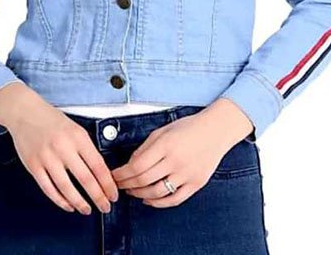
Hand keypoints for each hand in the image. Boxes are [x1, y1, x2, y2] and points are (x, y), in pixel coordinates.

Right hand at [0, 83, 118, 214]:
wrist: (25, 112)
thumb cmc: (52, 120)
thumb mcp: (75, 129)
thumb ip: (86, 148)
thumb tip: (101, 173)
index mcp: (78, 137)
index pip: (98, 165)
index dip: (107, 183)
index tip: (113, 194)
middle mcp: (63, 147)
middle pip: (85, 179)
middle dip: (98, 197)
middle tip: (105, 207)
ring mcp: (47, 158)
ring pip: (67, 188)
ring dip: (80, 202)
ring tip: (87, 209)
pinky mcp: (33, 166)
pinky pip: (49, 189)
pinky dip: (60, 200)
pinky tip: (68, 205)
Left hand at [109, 109, 238, 207]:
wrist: (216, 131)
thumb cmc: (189, 127)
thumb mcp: (163, 130)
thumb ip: (146, 147)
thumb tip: (130, 164)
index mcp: (166, 145)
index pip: (136, 166)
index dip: (122, 174)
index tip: (114, 176)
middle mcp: (176, 161)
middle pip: (144, 180)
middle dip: (127, 184)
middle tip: (119, 185)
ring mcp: (187, 175)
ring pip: (156, 192)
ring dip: (139, 194)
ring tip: (132, 191)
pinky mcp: (196, 184)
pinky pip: (174, 200)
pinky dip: (158, 203)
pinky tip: (149, 199)